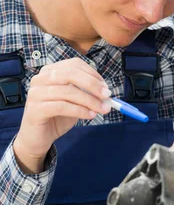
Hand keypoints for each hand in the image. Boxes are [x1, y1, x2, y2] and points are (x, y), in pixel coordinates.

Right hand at [13, 57, 110, 172]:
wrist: (38, 139)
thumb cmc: (57, 117)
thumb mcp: (75, 102)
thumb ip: (87, 93)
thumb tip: (106, 91)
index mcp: (50, 71)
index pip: (75, 64)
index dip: (93, 74)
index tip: (105, 87)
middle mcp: (40, 78)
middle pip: (71, 74)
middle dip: (92, 84)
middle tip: (107, 96)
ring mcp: (35, 93)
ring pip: (68, 91)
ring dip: (89, 100)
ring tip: (102, 109)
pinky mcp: (35, 109)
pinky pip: (61, 106)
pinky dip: (79, 110)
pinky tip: (90, 115)